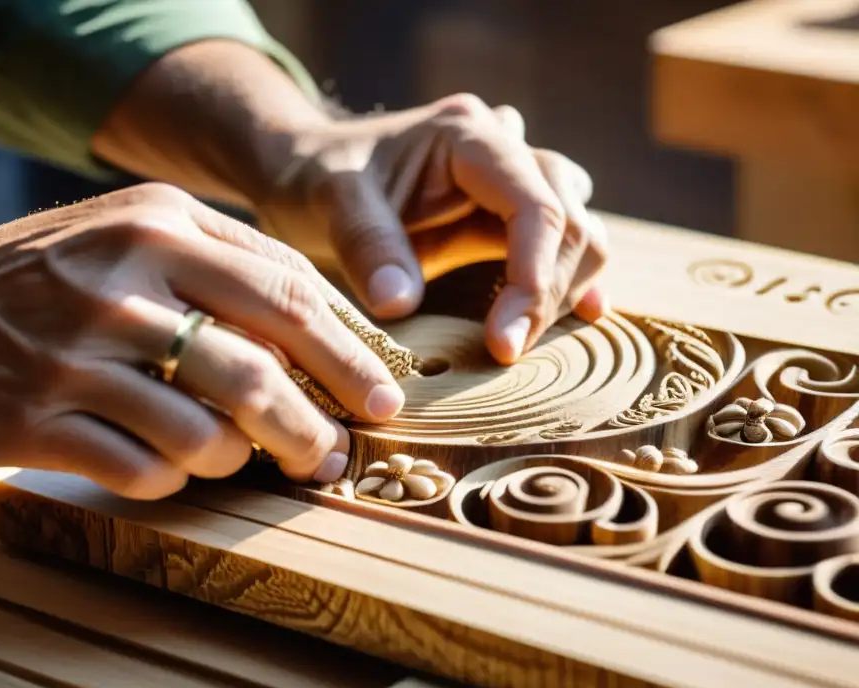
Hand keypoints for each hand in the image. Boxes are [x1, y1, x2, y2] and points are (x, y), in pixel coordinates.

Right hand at [0, 183, 404, 498]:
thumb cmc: (41, 278)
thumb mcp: (127, 232)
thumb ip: (221, 263)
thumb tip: (328, 325)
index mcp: (158, 224)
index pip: (287, 288)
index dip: (349, 349)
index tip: (385, 391)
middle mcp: (121, 282)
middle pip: (259, 365)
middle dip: (320, 419)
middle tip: (343, 453)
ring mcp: (77, 354)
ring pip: (207, 432)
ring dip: (243, 458)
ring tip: (248, 460)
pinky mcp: (40, 420)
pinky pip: (146, 470)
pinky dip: (176, 479)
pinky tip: (174, 467)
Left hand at [257, 93, 608, 364]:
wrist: (310, 171)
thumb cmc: (318, 177)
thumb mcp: (332, 201)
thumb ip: (367, 245)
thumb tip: (400, 305)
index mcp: (467, 135)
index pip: (535, 202)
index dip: (534, 273)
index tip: (505, 340)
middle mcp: (503, 150)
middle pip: (569, 219)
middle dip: (547, 290)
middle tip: (505, 351)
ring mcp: (511, 182)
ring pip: (577, 230)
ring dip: (563, 287)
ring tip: (522, 342)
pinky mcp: (508, 217)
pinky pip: (560, 246)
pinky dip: (566, 282)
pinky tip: (578, 318)